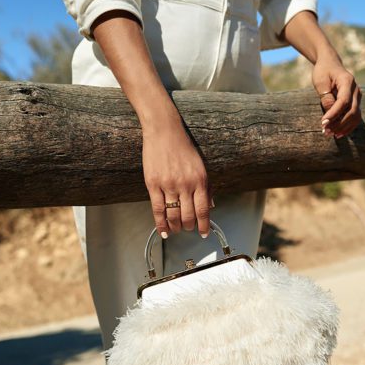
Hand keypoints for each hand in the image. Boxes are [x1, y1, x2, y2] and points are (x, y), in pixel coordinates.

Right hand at [142, 121, 213, 238]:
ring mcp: (168, 185)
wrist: (164, 131)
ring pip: (173, 215)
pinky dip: (160, 223)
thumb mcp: (201, 166)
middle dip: (189, 227)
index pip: (203, 210)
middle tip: (188, 229)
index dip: (204, 225)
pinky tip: (163, 230)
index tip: (204, 233)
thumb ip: (206, 187)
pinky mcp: (153, 184)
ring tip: (176, 229)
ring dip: (175, 227)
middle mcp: (185, 184)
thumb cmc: (183, 147)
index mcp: (199, 180)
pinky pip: (157, 209)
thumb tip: (211, 206)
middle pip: (188, 216)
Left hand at [312, 52, 361, 138]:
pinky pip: (355, 117)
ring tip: (330, 134)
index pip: (344, 101)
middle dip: (338, 123)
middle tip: (325, 132)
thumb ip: (325, 96)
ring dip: (343, 127)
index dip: (334, 114)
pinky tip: (338, 134)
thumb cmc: (323, 72)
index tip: (323, 123)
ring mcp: (357, 96)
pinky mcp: (355, 102)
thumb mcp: (320, 82)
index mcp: (347, 81)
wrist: (330, 64)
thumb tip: (330, 111)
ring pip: (355, 116)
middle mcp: (356, 89)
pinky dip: (348, 127)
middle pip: (352, 111)